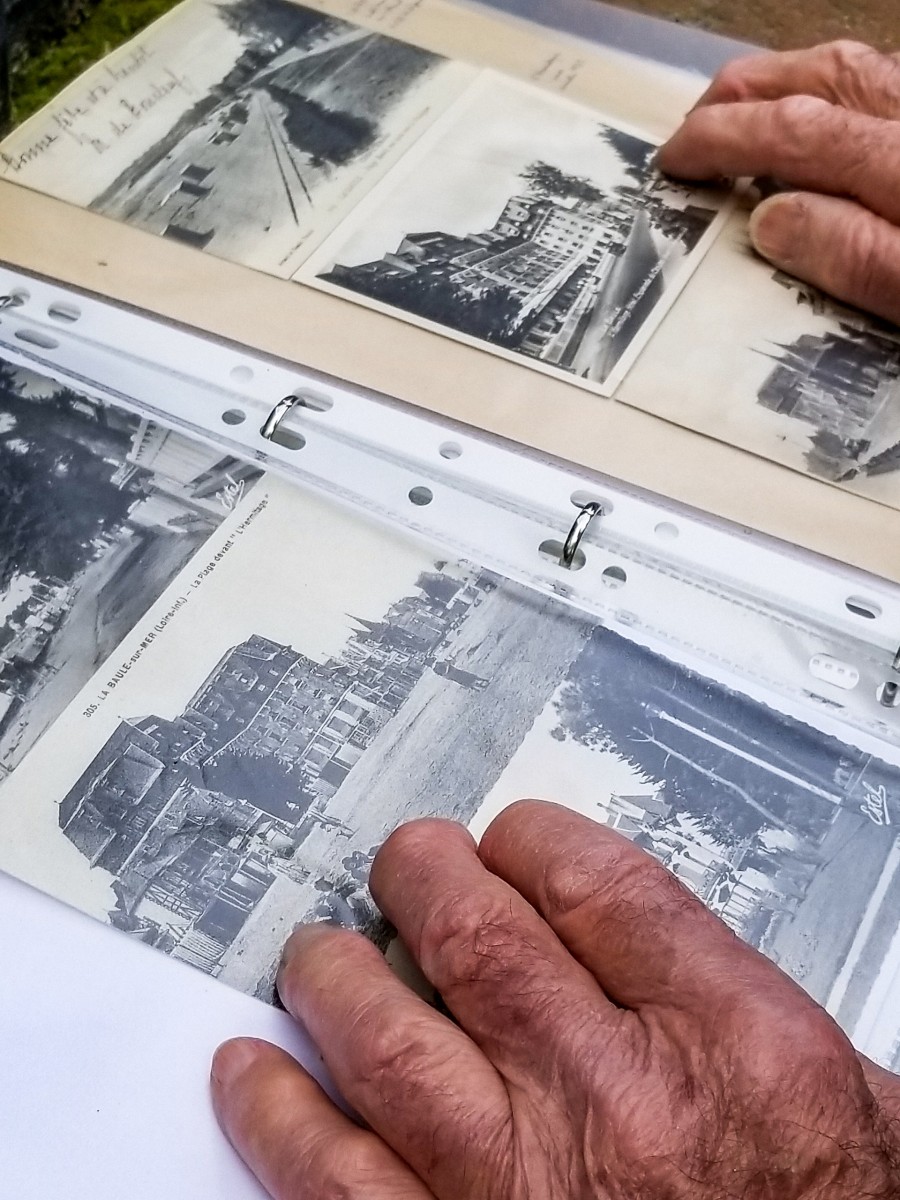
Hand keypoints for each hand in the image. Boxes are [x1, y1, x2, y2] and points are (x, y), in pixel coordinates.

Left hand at [210, 800, 899, 1198]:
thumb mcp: (832, 1091)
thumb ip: (715, 987)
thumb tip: (608, 914)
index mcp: (735, 1047)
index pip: (594, 882)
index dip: (529, 840)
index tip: (507, 843)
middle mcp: (623, 1111)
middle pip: (476, 936)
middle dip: (421, 878)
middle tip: (405, 869)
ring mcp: (522, 1192)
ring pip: (384, 1037)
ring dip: (332, 978)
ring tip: (318, 956)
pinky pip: (334, 1182)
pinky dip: (277, 1117)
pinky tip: (254, 1075)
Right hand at [658, 41, 899, 323]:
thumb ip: (854, 255)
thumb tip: (769, 222)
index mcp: (898, 166)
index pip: (790, 133)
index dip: (721, 139)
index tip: (675, 160)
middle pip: (822, 77)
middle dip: (744, 93)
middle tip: (695, 128)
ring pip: (857, 71)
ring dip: (788, 84)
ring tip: (745, 112)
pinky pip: (886, 89)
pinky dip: (838, 94)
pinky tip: (826, 123)